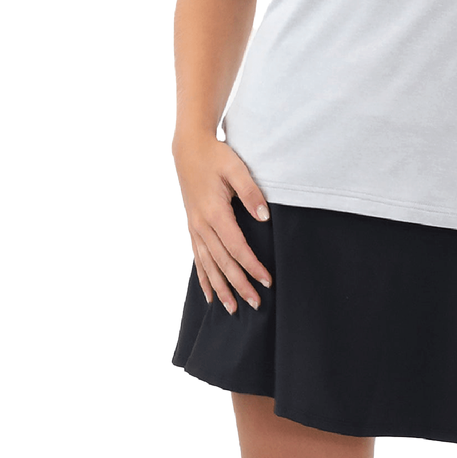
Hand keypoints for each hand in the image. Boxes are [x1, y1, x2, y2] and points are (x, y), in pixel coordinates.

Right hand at [172, 134, 273, 314]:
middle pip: (223, 262)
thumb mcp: (236, 168)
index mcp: (215, 212)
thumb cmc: (216, 156)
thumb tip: (264, 217)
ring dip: (221, 288)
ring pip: (208, 265)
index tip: (267, 280)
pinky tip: (210, 295)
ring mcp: (195, 227)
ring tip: (233, 309)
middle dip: (239, 285)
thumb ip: (251, 192)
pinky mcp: (193, 226)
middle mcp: (202, 225)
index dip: (252, 266)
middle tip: (255, 304)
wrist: (189, 148)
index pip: (237, 247)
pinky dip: (204, 278)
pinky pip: (198, 258)